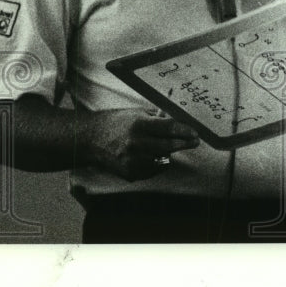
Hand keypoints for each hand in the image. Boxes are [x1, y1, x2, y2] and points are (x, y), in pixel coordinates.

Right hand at [83, 108, 199, 180]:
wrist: (91, 140)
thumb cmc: (117, 122)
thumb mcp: (137, 113)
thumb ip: (158, 118)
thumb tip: (180, 121)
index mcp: (139, 125)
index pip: (169, 128)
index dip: (185, 131)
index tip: (195, 132)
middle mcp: (136, 144)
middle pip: (170, 146)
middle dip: (185, 143)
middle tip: (194, 141)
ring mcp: (133, 161)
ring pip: (163, 160)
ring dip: (168, 153)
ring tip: (165, 145)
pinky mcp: (130, 173)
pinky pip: (152, 169)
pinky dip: (155, 163)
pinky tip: (149, 155)